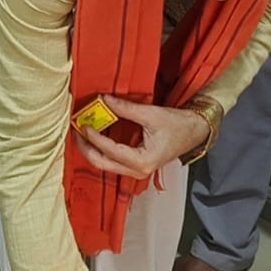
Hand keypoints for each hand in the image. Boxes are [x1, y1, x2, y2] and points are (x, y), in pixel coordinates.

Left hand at [71, 96, 208, 179]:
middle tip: (76, 130)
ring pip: (105, 164)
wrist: (194, 132)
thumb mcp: (151, 114)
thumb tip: (104, 99)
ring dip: (91, 149)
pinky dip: (100, 149)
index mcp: (143, 161)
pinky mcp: (135, 166)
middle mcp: (138, 171)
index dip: (94, 136)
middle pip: (102, 163)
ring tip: (81, 132)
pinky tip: (94, 136)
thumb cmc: (178, 125)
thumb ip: (125, 109)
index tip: (83, 123)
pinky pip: (112, 161)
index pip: (110, 150)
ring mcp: (136, 171)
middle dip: (86, 147)